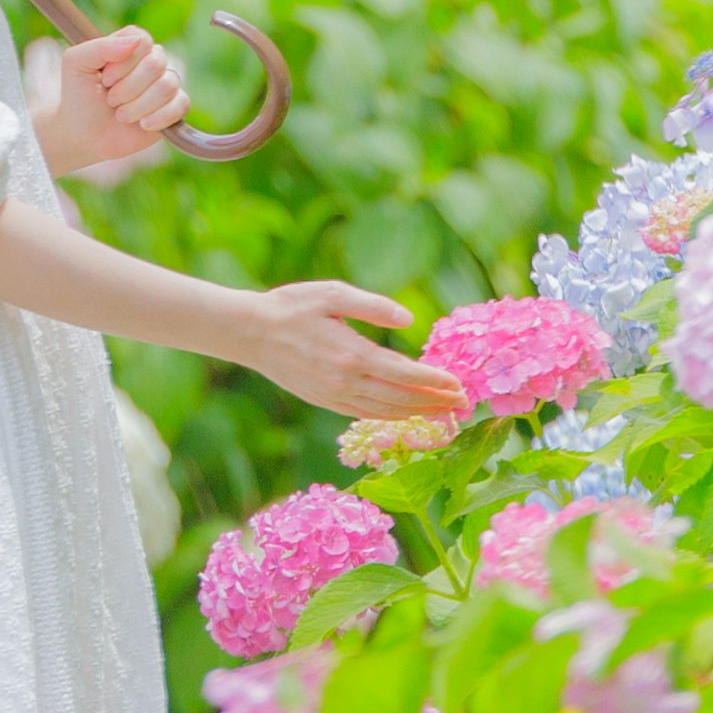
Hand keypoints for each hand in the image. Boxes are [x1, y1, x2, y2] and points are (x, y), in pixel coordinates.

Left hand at [31, 23, 186, 182]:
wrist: (84, 135)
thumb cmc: (79, 96)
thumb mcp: (76, 64)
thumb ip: (100, 47)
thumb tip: (136, 41)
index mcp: (130, 44)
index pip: (142, 40)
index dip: (123, 63)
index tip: (104, 78)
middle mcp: (151, 60)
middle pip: (156, 63)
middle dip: (128, 88)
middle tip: (110, 99)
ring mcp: (164, 84)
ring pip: (167, 85)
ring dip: (138, 106)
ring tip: (121, 115)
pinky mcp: (174, 108)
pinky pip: (182, 105)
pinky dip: (159, 117)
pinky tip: (142, 124)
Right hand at [219, 276, 466, 429]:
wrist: (250, 333)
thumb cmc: (291, 306)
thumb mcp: (332, 293)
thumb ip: (373, 306)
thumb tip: (408, 320)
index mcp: (352, 354)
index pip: (405, 375)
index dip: (434, 382)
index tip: (458, 386)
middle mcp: (346, 382)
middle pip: (401, 399)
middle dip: (435, 403)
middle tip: (462, 404)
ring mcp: (335, 396)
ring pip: (385, 412)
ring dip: (417, 415)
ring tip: (443, 414)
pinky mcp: (325, 401)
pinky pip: (365, 415)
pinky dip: (390, 418)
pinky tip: (405, 414)